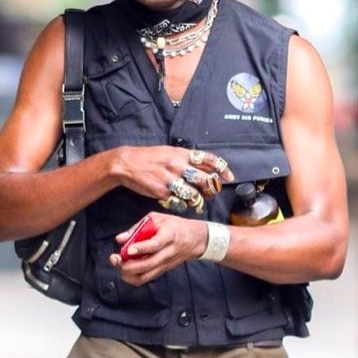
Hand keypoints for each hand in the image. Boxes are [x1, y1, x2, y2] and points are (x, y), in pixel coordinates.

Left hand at [108, 214, 208, 283]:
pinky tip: (125, 270)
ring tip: (119, 265)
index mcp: (168, 236)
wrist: (194, 239)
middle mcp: (167, 253)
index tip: (128, 249)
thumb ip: (137, 228)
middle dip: (128, 265)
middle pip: (147, 265)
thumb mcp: (157, 219)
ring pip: (145, 276)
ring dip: (128, 274)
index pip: (155, 245)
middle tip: (116, 259)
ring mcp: (165, 264)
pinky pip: (145, 279)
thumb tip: (120, 239)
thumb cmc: (174, 226)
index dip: (141, 248)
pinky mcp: (162, 271)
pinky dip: (132, 277)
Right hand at [111, 145, 233, 206]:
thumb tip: (204, 165)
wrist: (127, 164)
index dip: (222, 168)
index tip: (229, 177)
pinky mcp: (162, 192)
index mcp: (182, 154)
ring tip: (198, 202)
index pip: (209, 159)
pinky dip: (183, 205)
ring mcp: (170, 179)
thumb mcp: (169, 152)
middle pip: (205, 180)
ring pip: (194, 194)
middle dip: (212, 189)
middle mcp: (178, 165)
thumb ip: (186, 159)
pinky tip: (182, 203)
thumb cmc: (149, 158)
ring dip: (199, 201)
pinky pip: (179, 202)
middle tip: (211, 193)